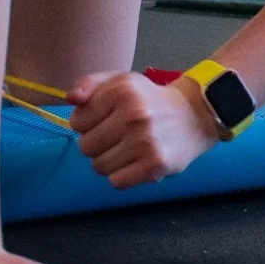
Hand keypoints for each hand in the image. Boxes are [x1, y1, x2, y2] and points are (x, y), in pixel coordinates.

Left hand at [66, 70, 219, 188]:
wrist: (194, 115)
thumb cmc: (149, 99)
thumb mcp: (120, 81)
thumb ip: (89, 84)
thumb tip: (70, 99)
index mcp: (121, 90)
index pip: (76, 122)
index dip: (87, 123)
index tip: (105, 120)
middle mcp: (133, 114)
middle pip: (86, 147)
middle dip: (97, 144)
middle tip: (117, 136)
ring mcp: (145, 141)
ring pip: (99, 167)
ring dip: (109, 161)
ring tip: (128, 148)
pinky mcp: (155, 165)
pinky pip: (117, 181)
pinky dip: (122, 175)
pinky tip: (136, 162)